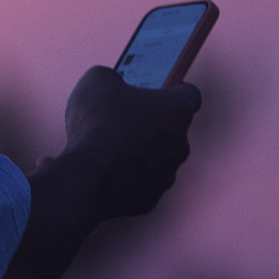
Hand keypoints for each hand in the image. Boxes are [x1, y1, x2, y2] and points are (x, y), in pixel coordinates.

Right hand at [62, 63, 200, 221]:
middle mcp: (180, 145)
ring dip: (133, 153)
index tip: (160, 89)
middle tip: (119, 118)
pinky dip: (119, 179)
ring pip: (153, 160)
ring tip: (101, 148)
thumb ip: (112, 78)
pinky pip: (135, 184)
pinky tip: (95, 172)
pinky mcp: (150, 200)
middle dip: (147, 124)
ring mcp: (166, 176)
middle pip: (169, 130)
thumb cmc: (98, 123)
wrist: (88, 176)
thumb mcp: (98, 80)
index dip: (174, 89)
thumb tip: (110, 85)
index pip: (190, 95)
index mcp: (177, 111)